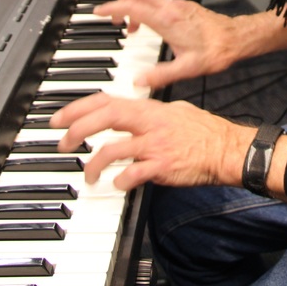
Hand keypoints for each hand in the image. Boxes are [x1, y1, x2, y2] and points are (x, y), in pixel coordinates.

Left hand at [50, 92, 255, 190]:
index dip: (80, 107)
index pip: (107, 101)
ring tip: (88, 176)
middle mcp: (149, 123)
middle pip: (105, 118)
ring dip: (94, 164)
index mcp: (149, 109)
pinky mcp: (162, 166)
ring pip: (113, 149)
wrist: (226, 149)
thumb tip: (132, 110)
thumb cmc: (204, 132)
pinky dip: (120, 181)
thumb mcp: (174, 111)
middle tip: (63, 144)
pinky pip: (133, 174)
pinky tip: (117, 184)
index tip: (61, 118)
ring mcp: (155, 144)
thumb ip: (150, 112)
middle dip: (78, 130)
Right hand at [92, 0, 239, 88]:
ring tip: (129, 26)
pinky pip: (159, 1)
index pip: (132, 7)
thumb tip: (139, 82)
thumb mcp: (188, 69)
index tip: (98, 12)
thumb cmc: (216, 51)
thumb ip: (161, 75)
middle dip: (119, 2)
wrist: (237, 38)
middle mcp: (171, 8)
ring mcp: (178, 5)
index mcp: (167, 21)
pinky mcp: (184, 7)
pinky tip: (151, 26)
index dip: (112, 8)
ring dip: (134, 6)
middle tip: (110, 17)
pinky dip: (147, 8)